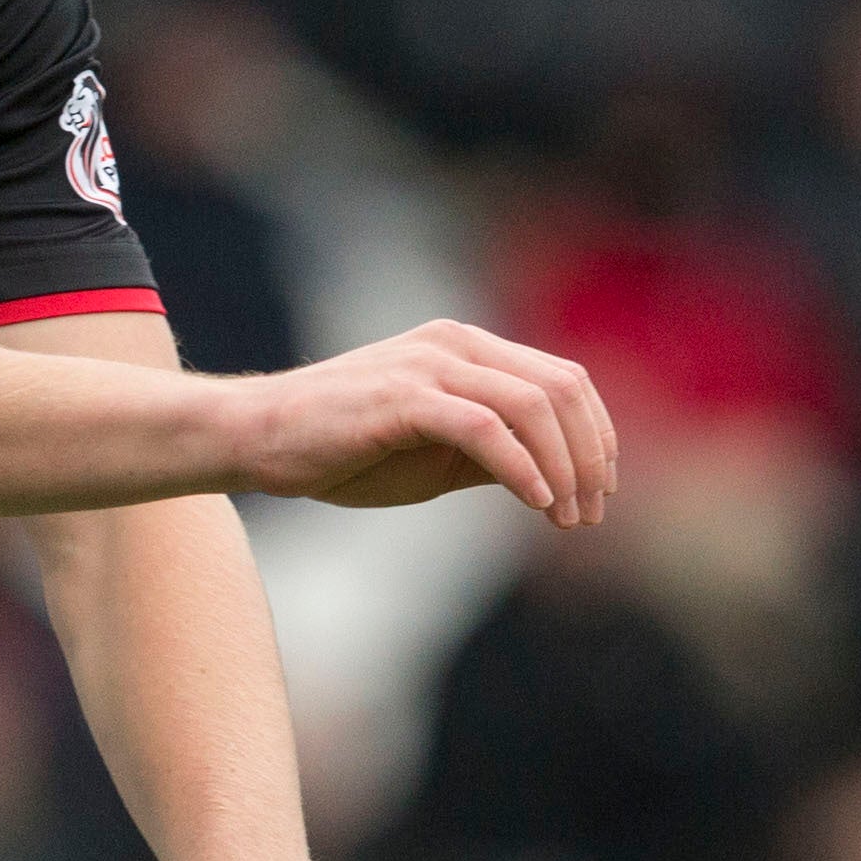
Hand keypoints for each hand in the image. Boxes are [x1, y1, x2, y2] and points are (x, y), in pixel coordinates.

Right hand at [218, 320, 615, 524]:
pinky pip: (485, 428)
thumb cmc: (343, 451)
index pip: (564, 379)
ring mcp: (428, 365)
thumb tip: (557, 480)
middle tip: (592, 511)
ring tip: (567, 516)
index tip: (600, 491)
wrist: (259, 438)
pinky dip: (521, 467)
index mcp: (466, 348)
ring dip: (563, 468)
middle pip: (562, 388)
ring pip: (532, 405)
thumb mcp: (436, 455)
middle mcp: (454, 343)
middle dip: (589, 455)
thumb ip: (494, 454)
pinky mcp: (404, 396)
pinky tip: (536, 503)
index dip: (596, 436)